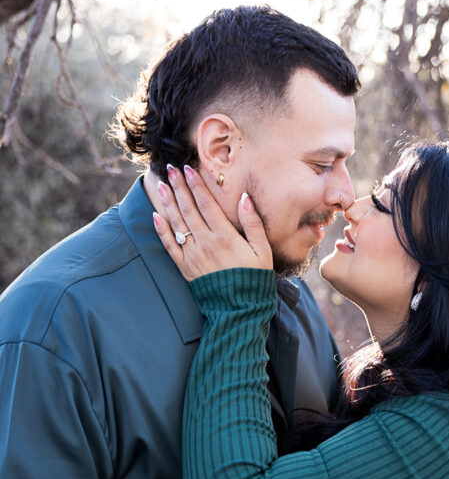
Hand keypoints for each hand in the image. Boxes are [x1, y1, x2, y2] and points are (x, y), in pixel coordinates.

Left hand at [153, 165, 272, 278]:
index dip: (196, 185)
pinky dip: (161, 229)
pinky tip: (156, 215)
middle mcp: (205, 243)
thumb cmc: (255, 278)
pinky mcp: (184, 267)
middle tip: (171, 169)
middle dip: (179, 187)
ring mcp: (192, 255)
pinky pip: (169, 245)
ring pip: (176, 223)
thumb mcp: (263, 251)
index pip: (206, 204)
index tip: (189, 169)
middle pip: (188, 209)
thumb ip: (253, 224)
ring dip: (168, 202)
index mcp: (225, 236)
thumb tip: (244, 198)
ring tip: (161, 185)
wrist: (239, 309)